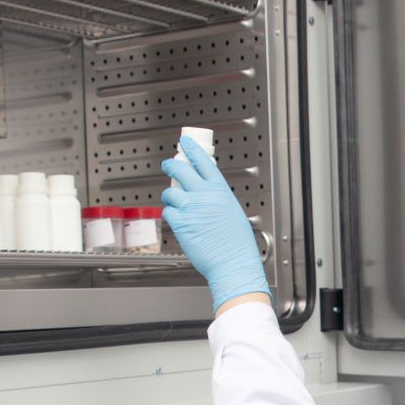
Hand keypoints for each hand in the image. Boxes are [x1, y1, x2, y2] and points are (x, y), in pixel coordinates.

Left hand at [161, 138, 271, 311]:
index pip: (203, 162)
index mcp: (220, 191)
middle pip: (181, 170)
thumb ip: (217, 200)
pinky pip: (168, 212)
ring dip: (169, 196)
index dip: (192, 150)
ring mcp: (191, 208)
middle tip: (168, 165)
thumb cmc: (236, 243)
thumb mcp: (232, 212)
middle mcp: (204, 196)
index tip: (185, 143)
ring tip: (173, 201)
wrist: (232, 262)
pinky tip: (177, 220)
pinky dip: (170, 214)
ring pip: (169, 192)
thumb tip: (205, 195)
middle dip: (170, 165)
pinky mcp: (180, 223)